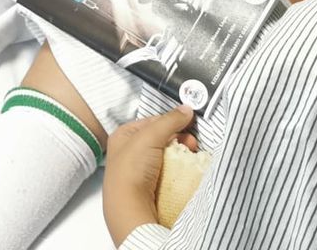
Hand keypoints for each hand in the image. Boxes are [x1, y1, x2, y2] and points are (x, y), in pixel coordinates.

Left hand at [102, 107, 197, 244]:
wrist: (130, 207)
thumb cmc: (132, 169)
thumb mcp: (149, 137)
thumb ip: (169, 121)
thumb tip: (186, 109)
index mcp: (124, 135)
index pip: (152, 121)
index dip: (170, 121)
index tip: (187, 124)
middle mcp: (130, 152)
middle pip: (161, 139)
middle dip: (179, 140)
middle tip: (192, 143)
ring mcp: (140, 170)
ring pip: (167, 157)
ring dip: (182, 155)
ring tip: (192, 156)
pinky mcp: (150, 187)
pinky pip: (169, 173)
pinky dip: (179, 170)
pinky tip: (187, 171)